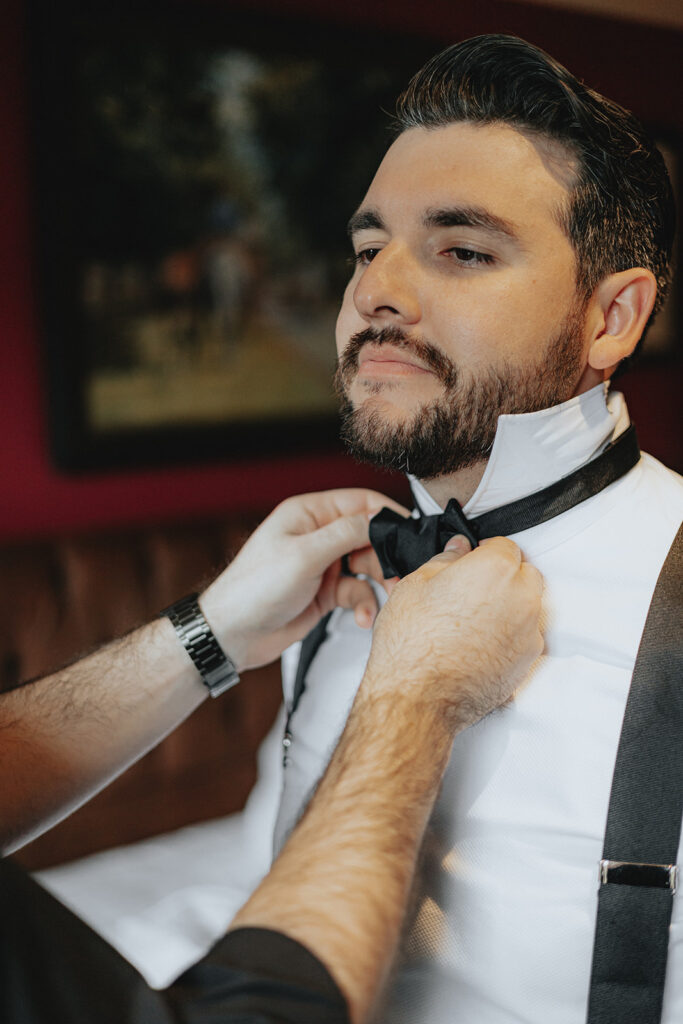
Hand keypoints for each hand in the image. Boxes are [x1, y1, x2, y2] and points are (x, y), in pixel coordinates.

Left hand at [200, 489, 408, 670]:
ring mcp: (323, 564)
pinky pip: (358, 592)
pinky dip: (365, 604)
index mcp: (309, 514)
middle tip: (401, 577)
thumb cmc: (253, 590)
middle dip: (388, 558)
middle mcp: (318, 535)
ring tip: (386, 599)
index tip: (411, 535)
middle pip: (370, 537)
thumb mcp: (304, 556)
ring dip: (380, 585)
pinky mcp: (326, 592)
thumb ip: (345, 534)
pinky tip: (363, 618)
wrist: (232, 635)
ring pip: (369, 567)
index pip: (361, 503)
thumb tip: (381, 519)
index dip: (389, 517)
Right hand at [362, 536, 543, 730]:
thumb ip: (445, 560)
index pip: (505, 545)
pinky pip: (525, 636)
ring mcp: (528, 632)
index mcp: (495, 569)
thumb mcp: (415, 585)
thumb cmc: (411, 645)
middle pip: (525, 573)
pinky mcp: (527, 662)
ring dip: (509, 605)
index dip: (484, 552)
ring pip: (528, 606)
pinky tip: (479, 643)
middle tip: (471, 589)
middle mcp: (520, 598)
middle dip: (503, 576)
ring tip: (472, 620)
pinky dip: (509, 635)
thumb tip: (458, 550)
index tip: (471, 561)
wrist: (416, 699)